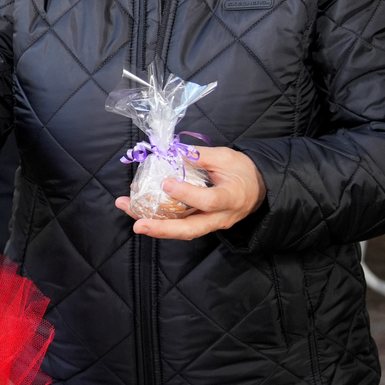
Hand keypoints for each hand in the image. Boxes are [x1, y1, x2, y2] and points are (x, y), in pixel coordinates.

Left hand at [119, 145, 265, 239]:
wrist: (258, 190)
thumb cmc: (242, 171)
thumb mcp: (226, 157)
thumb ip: (200, 156)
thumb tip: (172, 154)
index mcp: (231, 198)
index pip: (209, 200)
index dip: (187, 194)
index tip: (166, 183)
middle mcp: (220, 217)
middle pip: (190, 230)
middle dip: (162, 229)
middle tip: (138, 225)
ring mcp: (210, 224)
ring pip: (181, 231)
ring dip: (153, 224)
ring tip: (126, 208)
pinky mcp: (201, 224)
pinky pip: (179, 225)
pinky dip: (158, 218)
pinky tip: (137, 208)